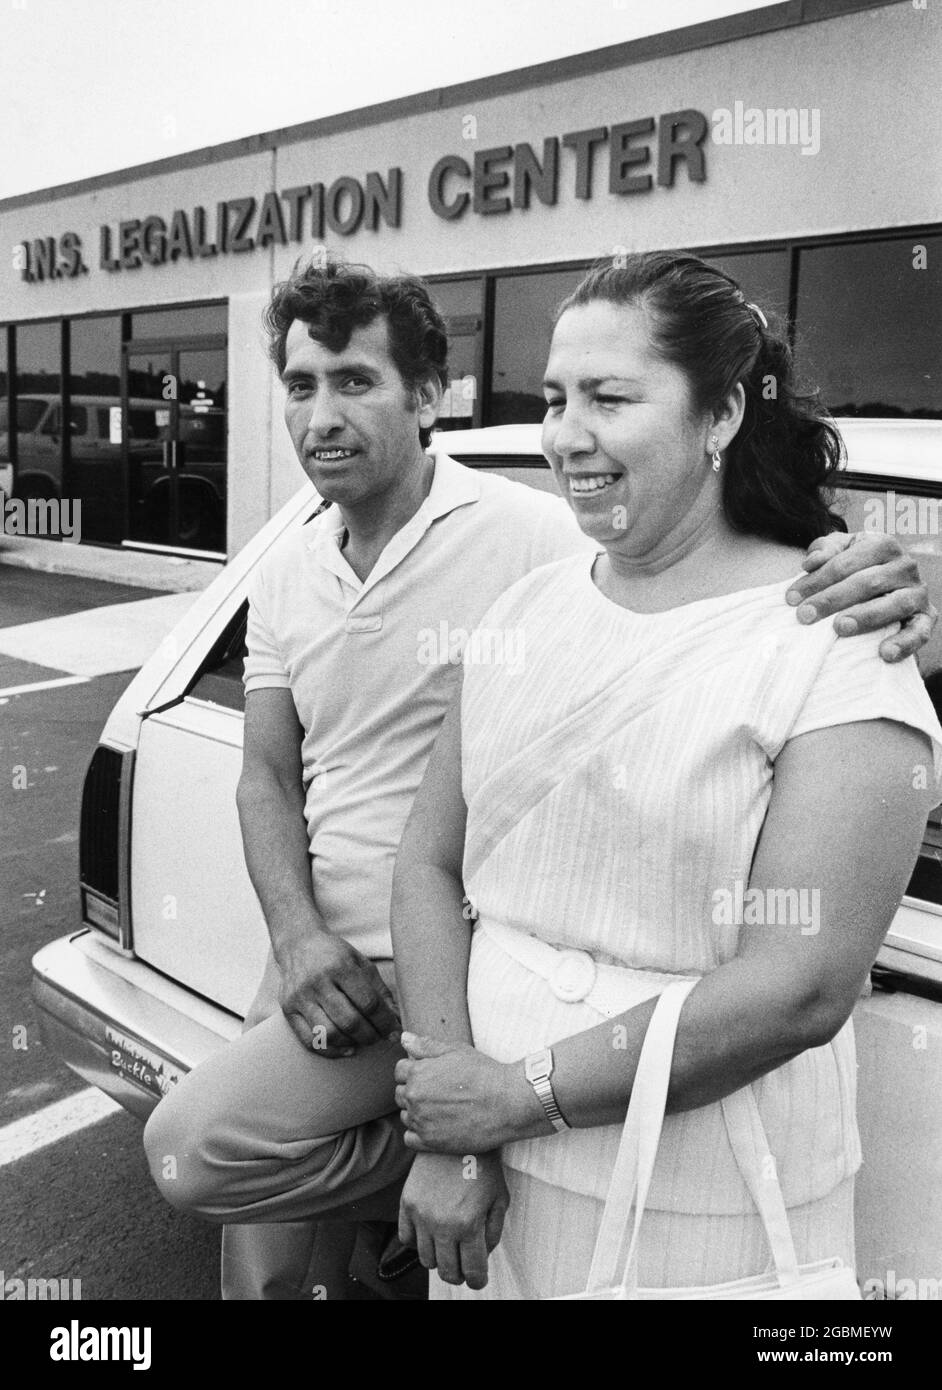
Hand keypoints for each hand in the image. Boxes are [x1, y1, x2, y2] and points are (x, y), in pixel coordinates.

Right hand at [277, 930, 399, 1055]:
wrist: (298, 944)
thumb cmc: (335, 956)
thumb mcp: (362, 964)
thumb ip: (380, 991)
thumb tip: (396, 1020)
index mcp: (340, 967)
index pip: (368, 1003)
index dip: (385, 1022)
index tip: (395, 1032)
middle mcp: (318, 982)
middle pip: (350, 1021)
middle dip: (370, 1035)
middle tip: (380, 1037)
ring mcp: (300, 997)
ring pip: (330, 1034)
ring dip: (352, 1043)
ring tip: (363, 1040)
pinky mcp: (288, 1010)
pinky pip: (310, 1040)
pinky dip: (331, 1050)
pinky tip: (346, 1048)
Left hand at [395, 1033, 536, 1152]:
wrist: (506, 1103)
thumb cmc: (483, 1073)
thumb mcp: (455, 1051)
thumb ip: (425, 1045)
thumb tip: (404, 1038)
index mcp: (417, 1073)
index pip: (399, 1070)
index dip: (414, 1070)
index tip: (430, 1074)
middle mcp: (414, 1098)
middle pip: (400, 1094)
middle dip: (414, 1090)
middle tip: (437, 1091)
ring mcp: (421, 1121)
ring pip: (405, 1116)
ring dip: (416, 1111)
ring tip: (439, 1108)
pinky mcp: (431, 1142)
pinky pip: (410, 1138)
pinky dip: (417, 1132)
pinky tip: (433, 1125)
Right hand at [398, 1150, 508, 1288]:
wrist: (456, 1135)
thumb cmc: (483, 1165)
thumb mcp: (500, 1198)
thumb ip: (493, 1232)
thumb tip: (481, 1255)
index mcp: (469, 1225)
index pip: (472, 1272)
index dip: (477, 1280)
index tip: (477, 1279)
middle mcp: (442, 1224)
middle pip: (447, 1271)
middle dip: (458, 1274)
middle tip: (464, 1267)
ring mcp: (421, 1214)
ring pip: (426, 1259)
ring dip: (439, 1258)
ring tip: (448, 1247)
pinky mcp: (407, 1202)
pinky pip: (406, 1238)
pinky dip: (417, 1242)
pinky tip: (430, 1232)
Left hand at [787, 531, 935, 661]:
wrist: (885, 589)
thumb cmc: (854, 569)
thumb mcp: (839, 552)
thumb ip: (824, 550)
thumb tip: (811, 562)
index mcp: (883, 545)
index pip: (848, 561)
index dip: (818, 579)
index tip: (791, 598)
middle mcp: (905, 566)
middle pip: (868, 582)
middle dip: (833, 599)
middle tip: (805, 616)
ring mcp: (918, 593)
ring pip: (895, 603)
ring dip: (866, 616)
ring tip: (840, 628)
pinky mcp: (927, 618)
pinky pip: (920, 632)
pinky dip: (904, 643)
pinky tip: (884, 653)